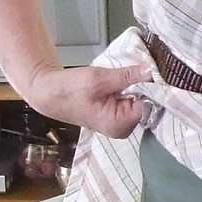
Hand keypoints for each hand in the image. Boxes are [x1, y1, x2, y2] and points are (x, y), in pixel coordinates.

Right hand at [24, 63, 147, 138]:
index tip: (147, 73)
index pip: (149, 105)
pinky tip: (117, 85)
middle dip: (140, 87)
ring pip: (139, 101)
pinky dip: (127, 90)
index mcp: (119, 125)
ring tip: (118, 80)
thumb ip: (128, 76)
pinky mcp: (117, 117)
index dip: (149, 87)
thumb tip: (151, 72)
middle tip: (128, 73)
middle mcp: (122, 129)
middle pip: (146, 104)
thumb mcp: (100, 79)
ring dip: (134, 87)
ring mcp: (120, 124)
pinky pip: (131, 101)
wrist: (50, 93)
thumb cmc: (70, 89)